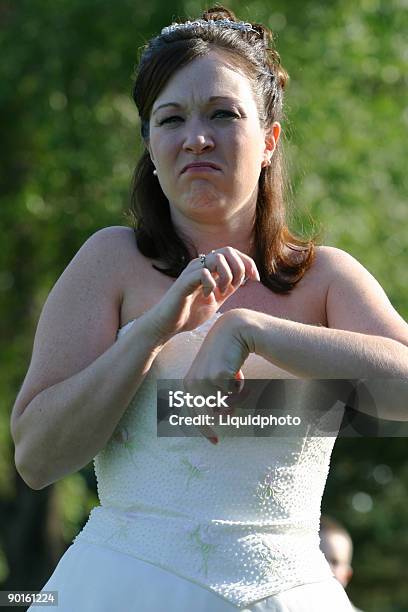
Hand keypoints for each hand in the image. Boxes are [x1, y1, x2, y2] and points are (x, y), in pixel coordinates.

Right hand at [146, 248, 258, 340]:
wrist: (168, 324)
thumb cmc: (190, 312)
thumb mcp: (217, 298)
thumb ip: (229, 287)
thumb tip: (247, 276)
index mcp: (209, 267)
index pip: (233, 253)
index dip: (248, 263)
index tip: (256, 279)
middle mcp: (200, 265)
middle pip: (228, 250)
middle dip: (240, 267)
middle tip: (238, 286)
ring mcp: (192, 271)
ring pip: (217, 258)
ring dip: (226, 276)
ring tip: (222, 291)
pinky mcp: (184, 281)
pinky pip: (203, 273)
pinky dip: (211, 284)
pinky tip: (208, 296)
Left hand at [183, 310, 252, 443]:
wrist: (234, 331)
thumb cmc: (227, 354)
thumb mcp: (214, 373)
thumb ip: (213, 394)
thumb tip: (223, 415)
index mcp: (189, 384)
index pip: (194, 413)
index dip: (205, 429)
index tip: (216, 442)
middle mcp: (192, 383)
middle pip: (211, 414)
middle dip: (228, 410)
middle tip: (237, 395)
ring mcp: (204, 380)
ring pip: (225, 405)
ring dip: (236, 397)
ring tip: (237, 378)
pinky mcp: (216, 377)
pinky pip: (233, 395)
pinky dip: (240, 387)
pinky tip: (238, 371)